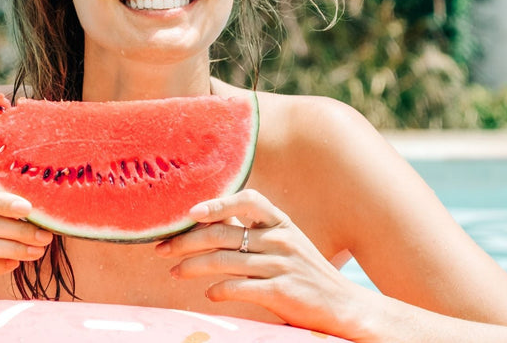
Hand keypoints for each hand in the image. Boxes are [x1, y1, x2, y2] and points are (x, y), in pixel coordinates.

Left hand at [154, 189, 361, 331]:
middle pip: (222, 234)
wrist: (344, 307)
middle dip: (186, 241)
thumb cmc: (306, 274)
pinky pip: (237, 288)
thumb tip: (207, 226)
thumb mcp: (285, 245)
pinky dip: (218, 291)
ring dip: (192, 267)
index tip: (190, 213)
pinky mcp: (281, 292)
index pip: (246, 200)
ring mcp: (281, 265)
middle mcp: (280, 239)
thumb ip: (253, 235)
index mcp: (281, 223)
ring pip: (223, 261)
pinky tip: (209, 295)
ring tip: (175, 273)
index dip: (216, 204)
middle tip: (162, 249)